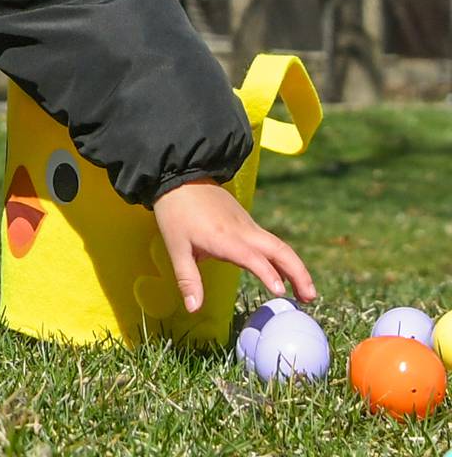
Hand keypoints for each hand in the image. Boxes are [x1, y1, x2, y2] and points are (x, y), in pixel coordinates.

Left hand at [152, 179, 316, 313]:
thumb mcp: (176, 247)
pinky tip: (283, 274)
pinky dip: (282, 259)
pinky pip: (269, 241)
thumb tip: (193, 308)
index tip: (280, 292)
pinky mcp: (247, 222)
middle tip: (311, 298)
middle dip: (299, 273)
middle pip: (279, 250)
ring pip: (278, 245)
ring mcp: (247, 224)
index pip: (253, 257)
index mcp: (225, 238)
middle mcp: (243, 231)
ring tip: (305, 293)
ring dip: (295, 267)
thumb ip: (187, 279)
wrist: (180, 177)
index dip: (268, 273)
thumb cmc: (175, 213)